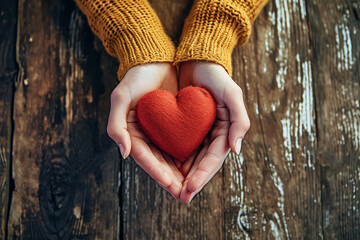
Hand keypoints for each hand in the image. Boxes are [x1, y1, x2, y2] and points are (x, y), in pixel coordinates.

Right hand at [107, 63, 184, 197]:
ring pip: (169, 158)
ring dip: (180, 174)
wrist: (154, 59)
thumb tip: (124, 154)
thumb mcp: (121, 96)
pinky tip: (197, 166)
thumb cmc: (136, 77)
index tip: (171, 185)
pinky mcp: (172, 125)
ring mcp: (159, 132)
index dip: (157, 172)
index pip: (144, 158)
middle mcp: (144, 135)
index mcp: (131, 132)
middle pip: (158, 162)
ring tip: (192, 187)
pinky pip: (179, 145)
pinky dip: (186, 157)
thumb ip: (116, 125)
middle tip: (185, 194)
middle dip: (171, 180)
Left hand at [178, 62, 250, 202]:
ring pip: (191, 159)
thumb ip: (239, 120)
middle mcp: (213, 134)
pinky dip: (174, 159)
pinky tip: (166, 169)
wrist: (197, 59)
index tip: (190, 189)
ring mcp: (200, 131)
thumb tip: (237, 150)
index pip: (214, 158)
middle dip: (192, 181)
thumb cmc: (216, 75)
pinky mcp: (186, 127)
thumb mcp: (232, 93)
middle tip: (181, 197)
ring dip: (183, 175)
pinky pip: (181, 146)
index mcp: (225, 130)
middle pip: (202, 163)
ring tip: (172, 189)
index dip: (203, 175)